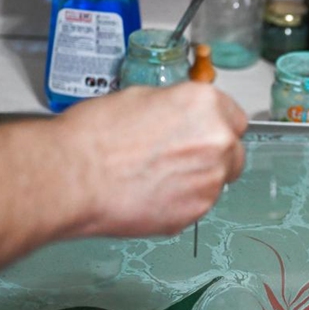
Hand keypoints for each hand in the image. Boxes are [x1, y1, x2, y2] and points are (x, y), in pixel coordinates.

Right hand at [57, 82, 247, 236]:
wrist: (73, 176)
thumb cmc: (95, 136)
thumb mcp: (141, 98)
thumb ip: (178, 109)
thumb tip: (185, 117)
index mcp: (206, 105)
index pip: (236, 118)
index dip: (218, 126)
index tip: (206, 133)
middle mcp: (217, 141)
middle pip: (234, 152)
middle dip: (214, 155)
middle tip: (181, 157)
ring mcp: (211, 179)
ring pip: (218, 181)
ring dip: (198, 179)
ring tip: (157, 177)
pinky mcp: (197, 211)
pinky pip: (199, 204)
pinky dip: (182, 201)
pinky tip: (152, 194)